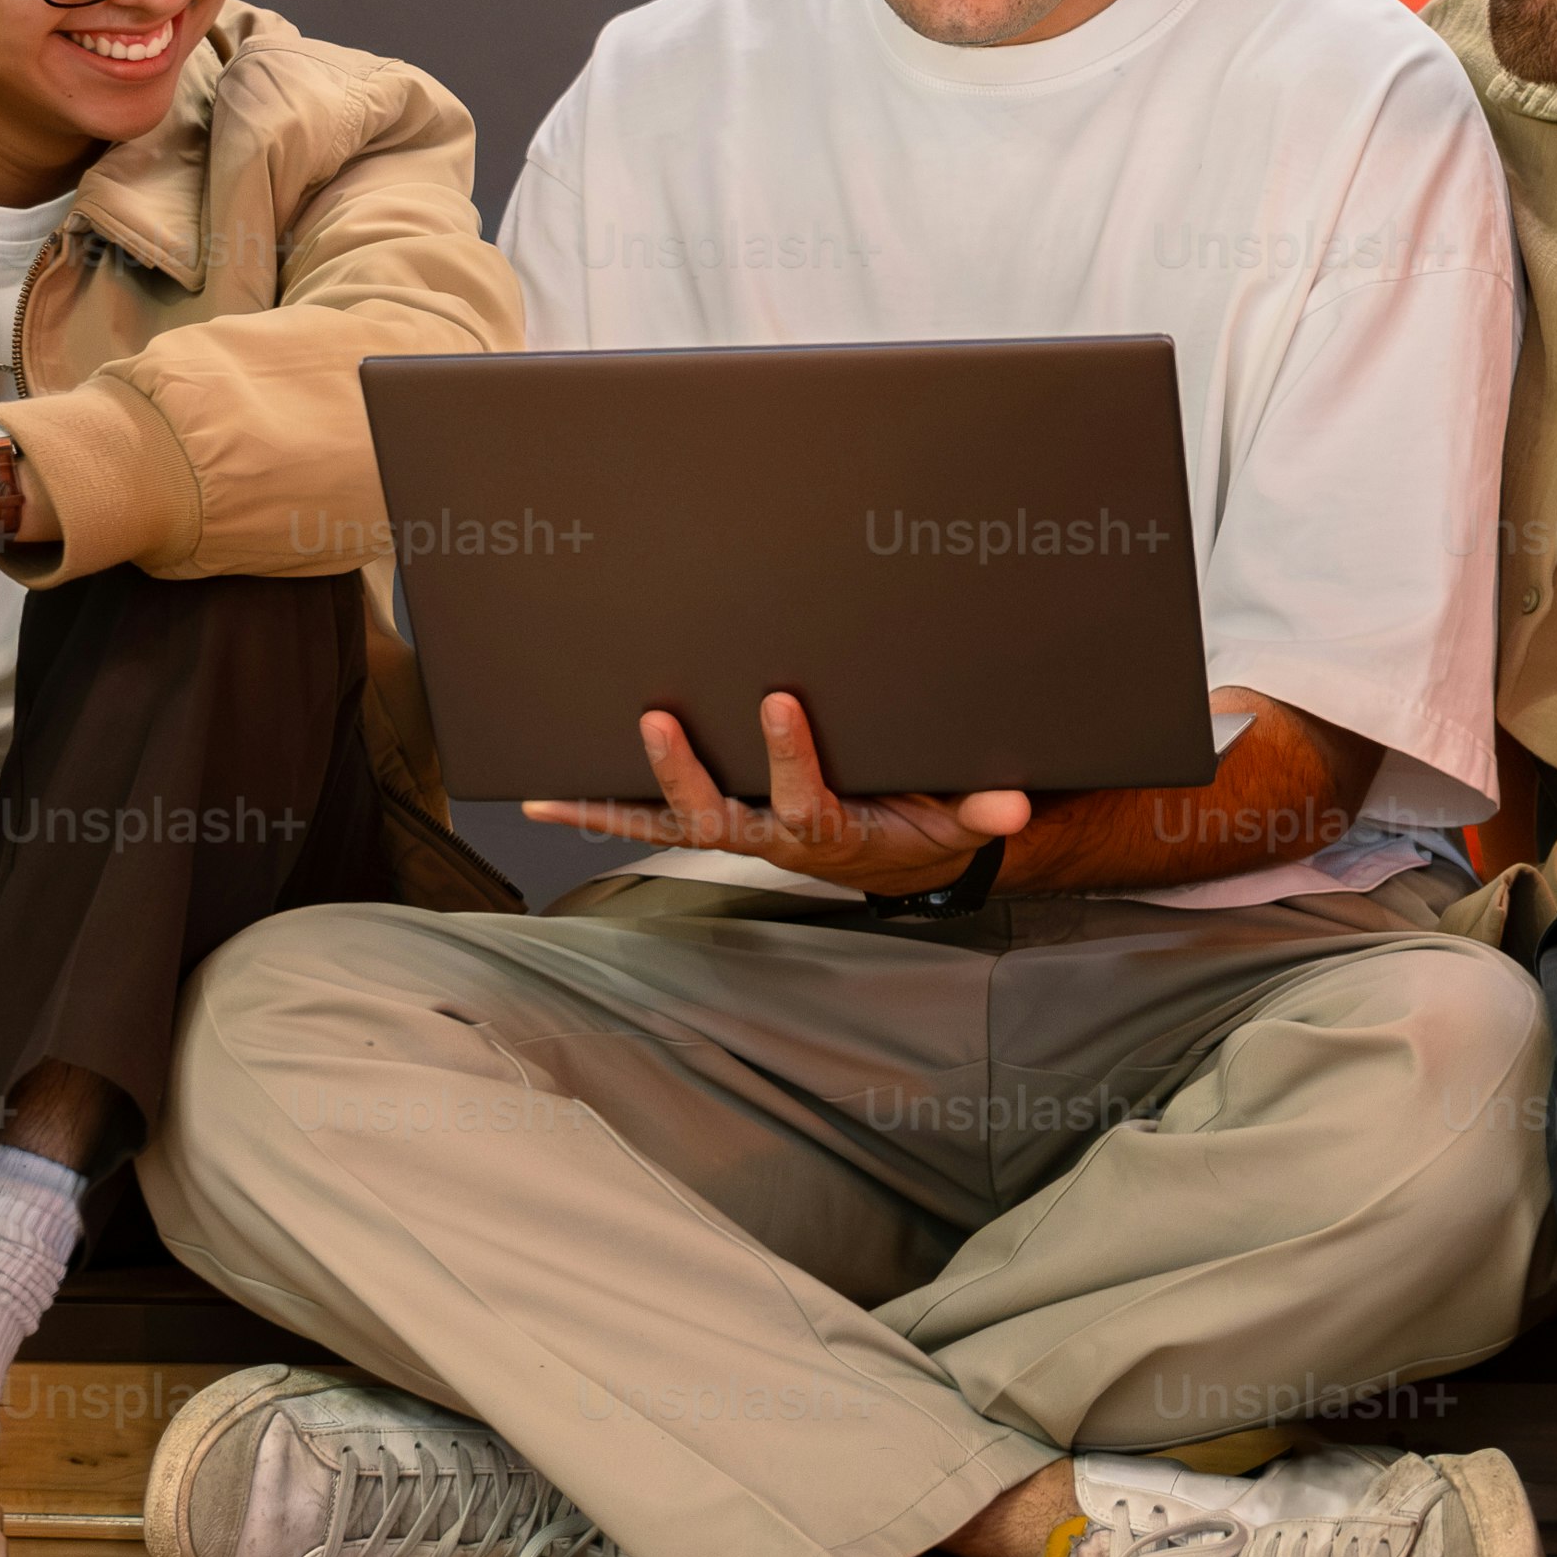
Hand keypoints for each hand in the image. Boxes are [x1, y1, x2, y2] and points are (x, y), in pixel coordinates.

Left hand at [527, 692, 1029, 896]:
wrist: (898, 855)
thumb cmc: (923, 821)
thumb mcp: (959, 819)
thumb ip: (981, 810)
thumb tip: (1013, 805)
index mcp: (832, 832)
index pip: (805, 800)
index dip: (790, 758)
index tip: (780, 701)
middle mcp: (772, 837)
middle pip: (718, 815)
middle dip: (683, 771)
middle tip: (657, 718)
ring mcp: (736, 829)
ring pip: (669, 821)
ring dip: (615, 804)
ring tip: (558, 784)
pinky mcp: (714, 820)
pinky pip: (645, 821)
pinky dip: (595, 811)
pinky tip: (543, 797)